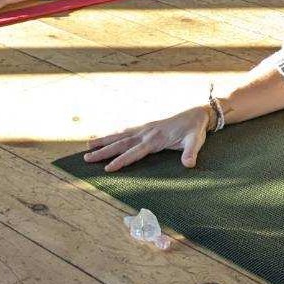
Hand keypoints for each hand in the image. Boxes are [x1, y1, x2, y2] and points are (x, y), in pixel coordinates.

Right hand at [84, 106, 211, 171]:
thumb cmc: (195, 130)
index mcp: (156, 138)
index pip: (135, 152)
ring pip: (121, 136)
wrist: (197, 114)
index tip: (107, 169)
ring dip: (104, 141)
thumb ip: (191, 152)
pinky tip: (105, 138)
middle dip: (104, 152)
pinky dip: (114, 135)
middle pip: (122, 144)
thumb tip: (188, 164)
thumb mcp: (195, 141)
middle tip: (86, 158)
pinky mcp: (147, 127)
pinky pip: (127, 131)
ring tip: (87, 146)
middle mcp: (147, 133)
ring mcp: (146, 129)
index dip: (121, 161)